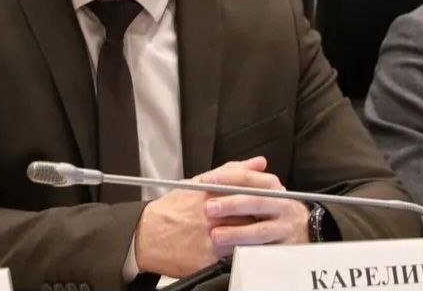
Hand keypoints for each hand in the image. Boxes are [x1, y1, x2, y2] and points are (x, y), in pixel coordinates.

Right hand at [133, 157, 265, 277]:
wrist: (148, 235)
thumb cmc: (174, 207)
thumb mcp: (199, 182)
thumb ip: (232, 171)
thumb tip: (259, 163)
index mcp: (210, 191)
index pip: (249, 189)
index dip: (265, 192)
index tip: (274, 193)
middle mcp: (211, 213)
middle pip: (250, 214)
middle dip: (262, 214)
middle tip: (269, 215)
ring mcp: (210, 237)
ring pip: (245, 237)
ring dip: (255, 235)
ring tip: (260, 232)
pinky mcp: (208, 260)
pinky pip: (235, 257)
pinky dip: (242, 252)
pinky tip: (244, 247)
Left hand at [201, 163, 309, 245]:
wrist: (303, 229)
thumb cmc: (273, 206)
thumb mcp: (260, 187)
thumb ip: (240, 176)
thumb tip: (217, 171)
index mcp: (271, 186)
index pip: (248, 177)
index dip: (225, 178)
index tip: (205, 181)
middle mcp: (280, 204)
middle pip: (256, 202)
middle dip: (231, 204)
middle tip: (208, 208)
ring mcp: (283, 228)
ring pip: (260, 230)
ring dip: (237, 233)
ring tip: (215, 235)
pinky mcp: (284, 250)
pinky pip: (264, 252)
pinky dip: (247, 252)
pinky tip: (232, 252)